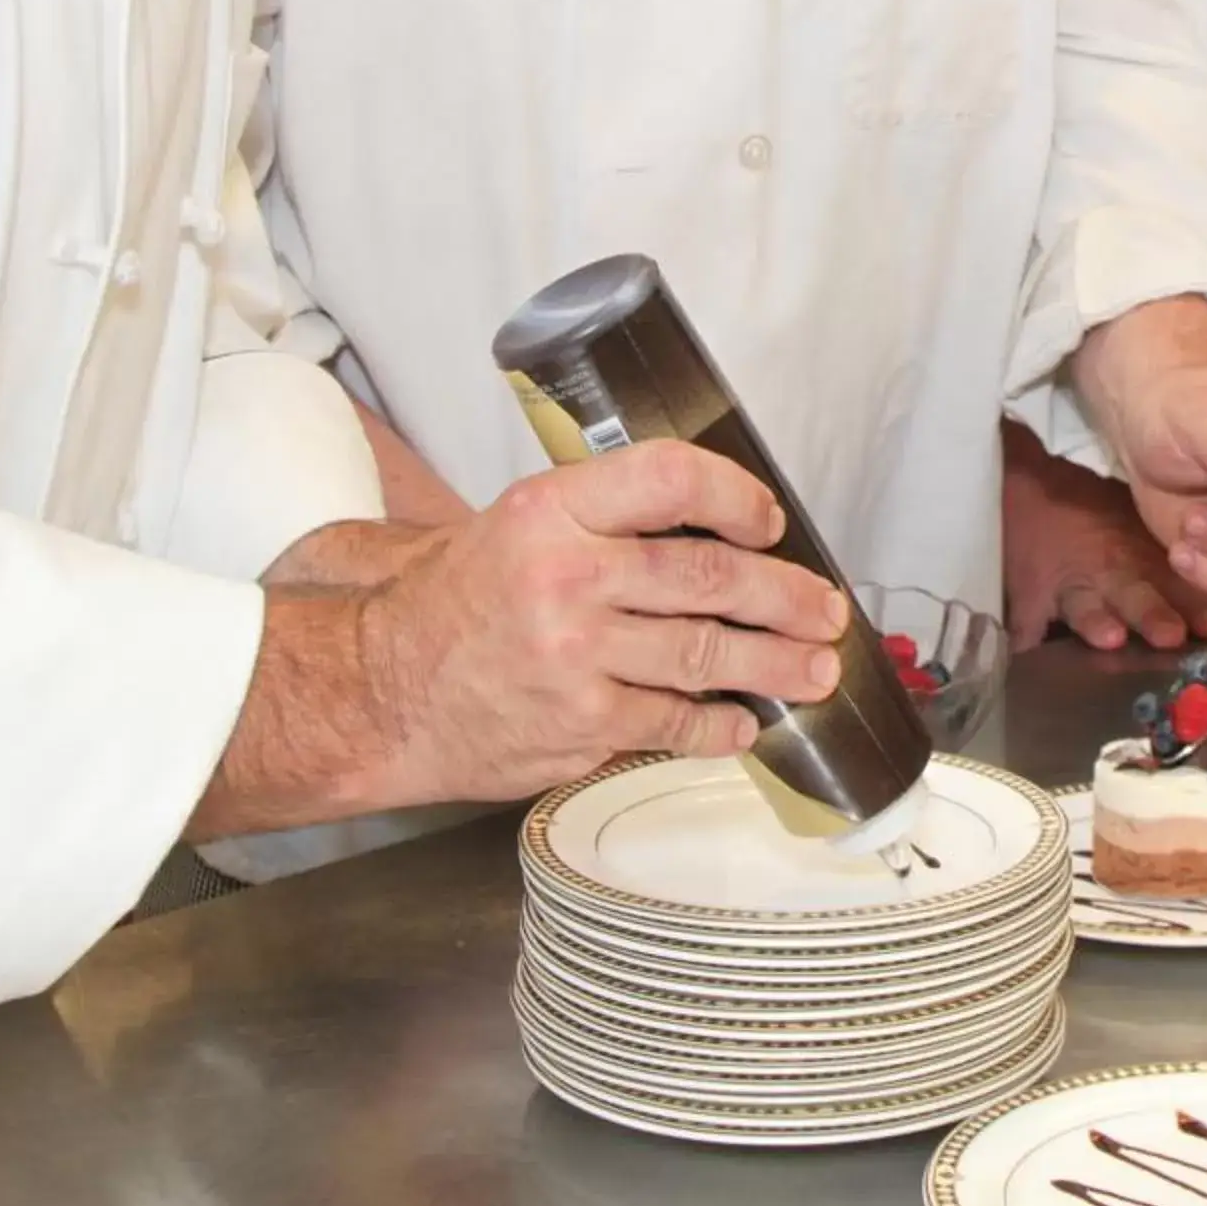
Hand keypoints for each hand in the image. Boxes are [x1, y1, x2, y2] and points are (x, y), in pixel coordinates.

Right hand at [355, 440, 848, 802]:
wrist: (381, 692)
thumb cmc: (452, 606)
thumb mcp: (513, 526)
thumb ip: (600, 518)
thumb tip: (709, 521)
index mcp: (551, 511)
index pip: (670, 479)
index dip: (737, 496)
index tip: (770, 521)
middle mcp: (567, 578)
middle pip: (710, 577)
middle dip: (786, 595)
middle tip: (825, 608)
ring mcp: (577, 658)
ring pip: (708, 655)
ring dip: (776, 663)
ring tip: (814, 668)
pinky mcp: (582, 726)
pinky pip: (676, 721)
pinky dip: (721, 725)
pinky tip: (743, 722)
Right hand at [999, 422, 1206, 650]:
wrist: (1032, 479)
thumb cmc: (1091, 499)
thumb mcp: (1138, 515)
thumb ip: (1179, 543)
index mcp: (1140, 554)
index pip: (1173, 582)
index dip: (1193, 604)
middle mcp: (1108, 572)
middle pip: (1132, 595)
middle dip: (1151, 615)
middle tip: (1170, 633)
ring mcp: (1067, 585)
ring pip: (1084, 606)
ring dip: (1097, 623)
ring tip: (1109, 635)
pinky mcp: (1030, 595)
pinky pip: (1026, 624)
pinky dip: (1029, 643)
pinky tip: (1031, 658)